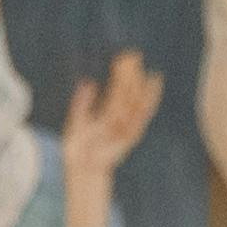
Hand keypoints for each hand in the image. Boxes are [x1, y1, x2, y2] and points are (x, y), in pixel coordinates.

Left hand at [62, 49, 161, 226]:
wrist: (80, 172)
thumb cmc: (76, 152)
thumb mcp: (75, 123)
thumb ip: (82, 103)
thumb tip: (89, 82)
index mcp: (105, 117)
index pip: (116, 91)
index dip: (120, 75)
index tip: (124, 57)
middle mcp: (116, 122)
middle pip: (127, 94)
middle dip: (132, 76)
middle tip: (135, 55)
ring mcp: (123, 130)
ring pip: (135, 103)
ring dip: (140, 86)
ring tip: (146, 69)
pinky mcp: (128, 137)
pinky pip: (139, 116)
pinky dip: (147, 103)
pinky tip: (151, 89)